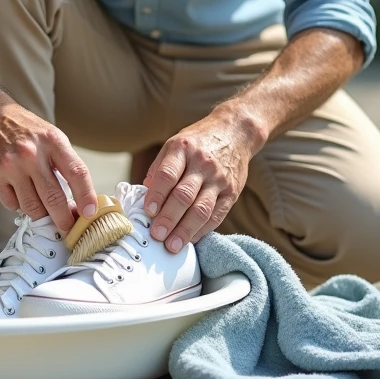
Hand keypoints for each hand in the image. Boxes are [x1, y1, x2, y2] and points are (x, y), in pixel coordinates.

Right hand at [0, 101, 97, 233]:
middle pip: (54, 198)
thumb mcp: (52, 138)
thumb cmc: (27, 130)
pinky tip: (20, 192)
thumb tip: (79, 201)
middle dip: (63, 220)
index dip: (86, 197)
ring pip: (32, 207)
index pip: (77, 173)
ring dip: (40, 214)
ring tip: (43, 209)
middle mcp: (32, 154)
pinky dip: (19, 205)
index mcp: (53, 141)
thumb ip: (65, 165)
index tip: (90, 214)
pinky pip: (12, 204)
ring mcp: (11, 165)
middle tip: (68, 228)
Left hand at [141, 109, 262, 252]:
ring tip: (172, 246)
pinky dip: (203, 230)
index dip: (157, 195)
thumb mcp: (175, 144)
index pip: (168, 174)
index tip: (147, 212)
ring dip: (185, 230)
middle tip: (156, 236)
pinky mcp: (232, 192)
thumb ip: (159, 169)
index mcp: (183, 148)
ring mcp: (219, 178)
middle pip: (184, 195)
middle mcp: (202, 163)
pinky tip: (191, 239)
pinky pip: (217, 215)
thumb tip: (144, 194)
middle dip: (169, 218)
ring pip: (201, 209)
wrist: (235, 132)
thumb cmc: (199, 142)